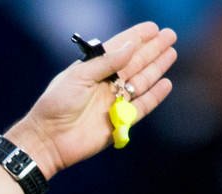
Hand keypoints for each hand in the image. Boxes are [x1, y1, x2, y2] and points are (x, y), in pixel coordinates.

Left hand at [4, 22, 177, 176]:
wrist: (49, 139)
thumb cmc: (57, 104)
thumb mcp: (79, 76)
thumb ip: (107, 62)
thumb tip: (131, 46)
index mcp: (94, 69)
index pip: (119, 48)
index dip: (137, 37)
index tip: (153, 27)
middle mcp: (106, 83)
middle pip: (135, 63)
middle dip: (153, 49)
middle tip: (170, 35)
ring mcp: (114, 102)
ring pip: (141, 82)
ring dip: (156, 68)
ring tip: (171, 53)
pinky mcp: (120, 122)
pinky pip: (142, 106)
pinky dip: (154, 96)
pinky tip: (166, 83)